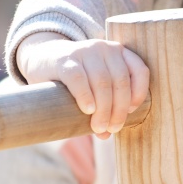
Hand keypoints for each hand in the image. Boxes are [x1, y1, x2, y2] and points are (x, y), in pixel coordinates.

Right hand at [16, 32, 149, 138]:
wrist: (42, 59)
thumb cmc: (74, 79)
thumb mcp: (95, 85)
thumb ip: (105, 105)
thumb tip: (106, 135)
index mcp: (118, 53)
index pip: (140, 71)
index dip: (139, 93)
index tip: (131, 112)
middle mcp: (104, 48)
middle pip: (120, 81)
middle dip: (118, 109)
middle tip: (111, 129)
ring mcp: (84, 51)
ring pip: (102, 82)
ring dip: (103, 109)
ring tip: (98, 127)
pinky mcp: (64, 60)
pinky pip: (79, 79)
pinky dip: (86, 96)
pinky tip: (88, 110)